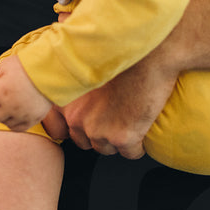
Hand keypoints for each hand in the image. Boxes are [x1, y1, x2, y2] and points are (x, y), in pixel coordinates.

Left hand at [0, 56, 52, 131]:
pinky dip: (8, 123)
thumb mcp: (4, 67)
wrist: (53, 71)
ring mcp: (22, 115)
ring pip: (0, 122)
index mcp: (2, 92)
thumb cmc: (28, 66)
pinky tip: (6, 115)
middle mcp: (11, 107)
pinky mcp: (33, 119)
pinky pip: (16, 127)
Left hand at [58, 52, 177, 158]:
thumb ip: (77, 84)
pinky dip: (137, 147)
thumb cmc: (122, 55)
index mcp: (66, 100)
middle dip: (98, 135)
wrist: (149, 55)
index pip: (59, 128)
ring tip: (130, 125)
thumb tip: (80, 89)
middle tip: (114, 120)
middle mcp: (77, 118)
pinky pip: (130, 154)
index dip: (78, 126)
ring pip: (107, 149)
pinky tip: (144, 133)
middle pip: (84, 141)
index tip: (89, 121)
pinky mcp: (123, 138)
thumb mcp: (87, 67)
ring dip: (117, 141)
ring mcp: (99, 130)